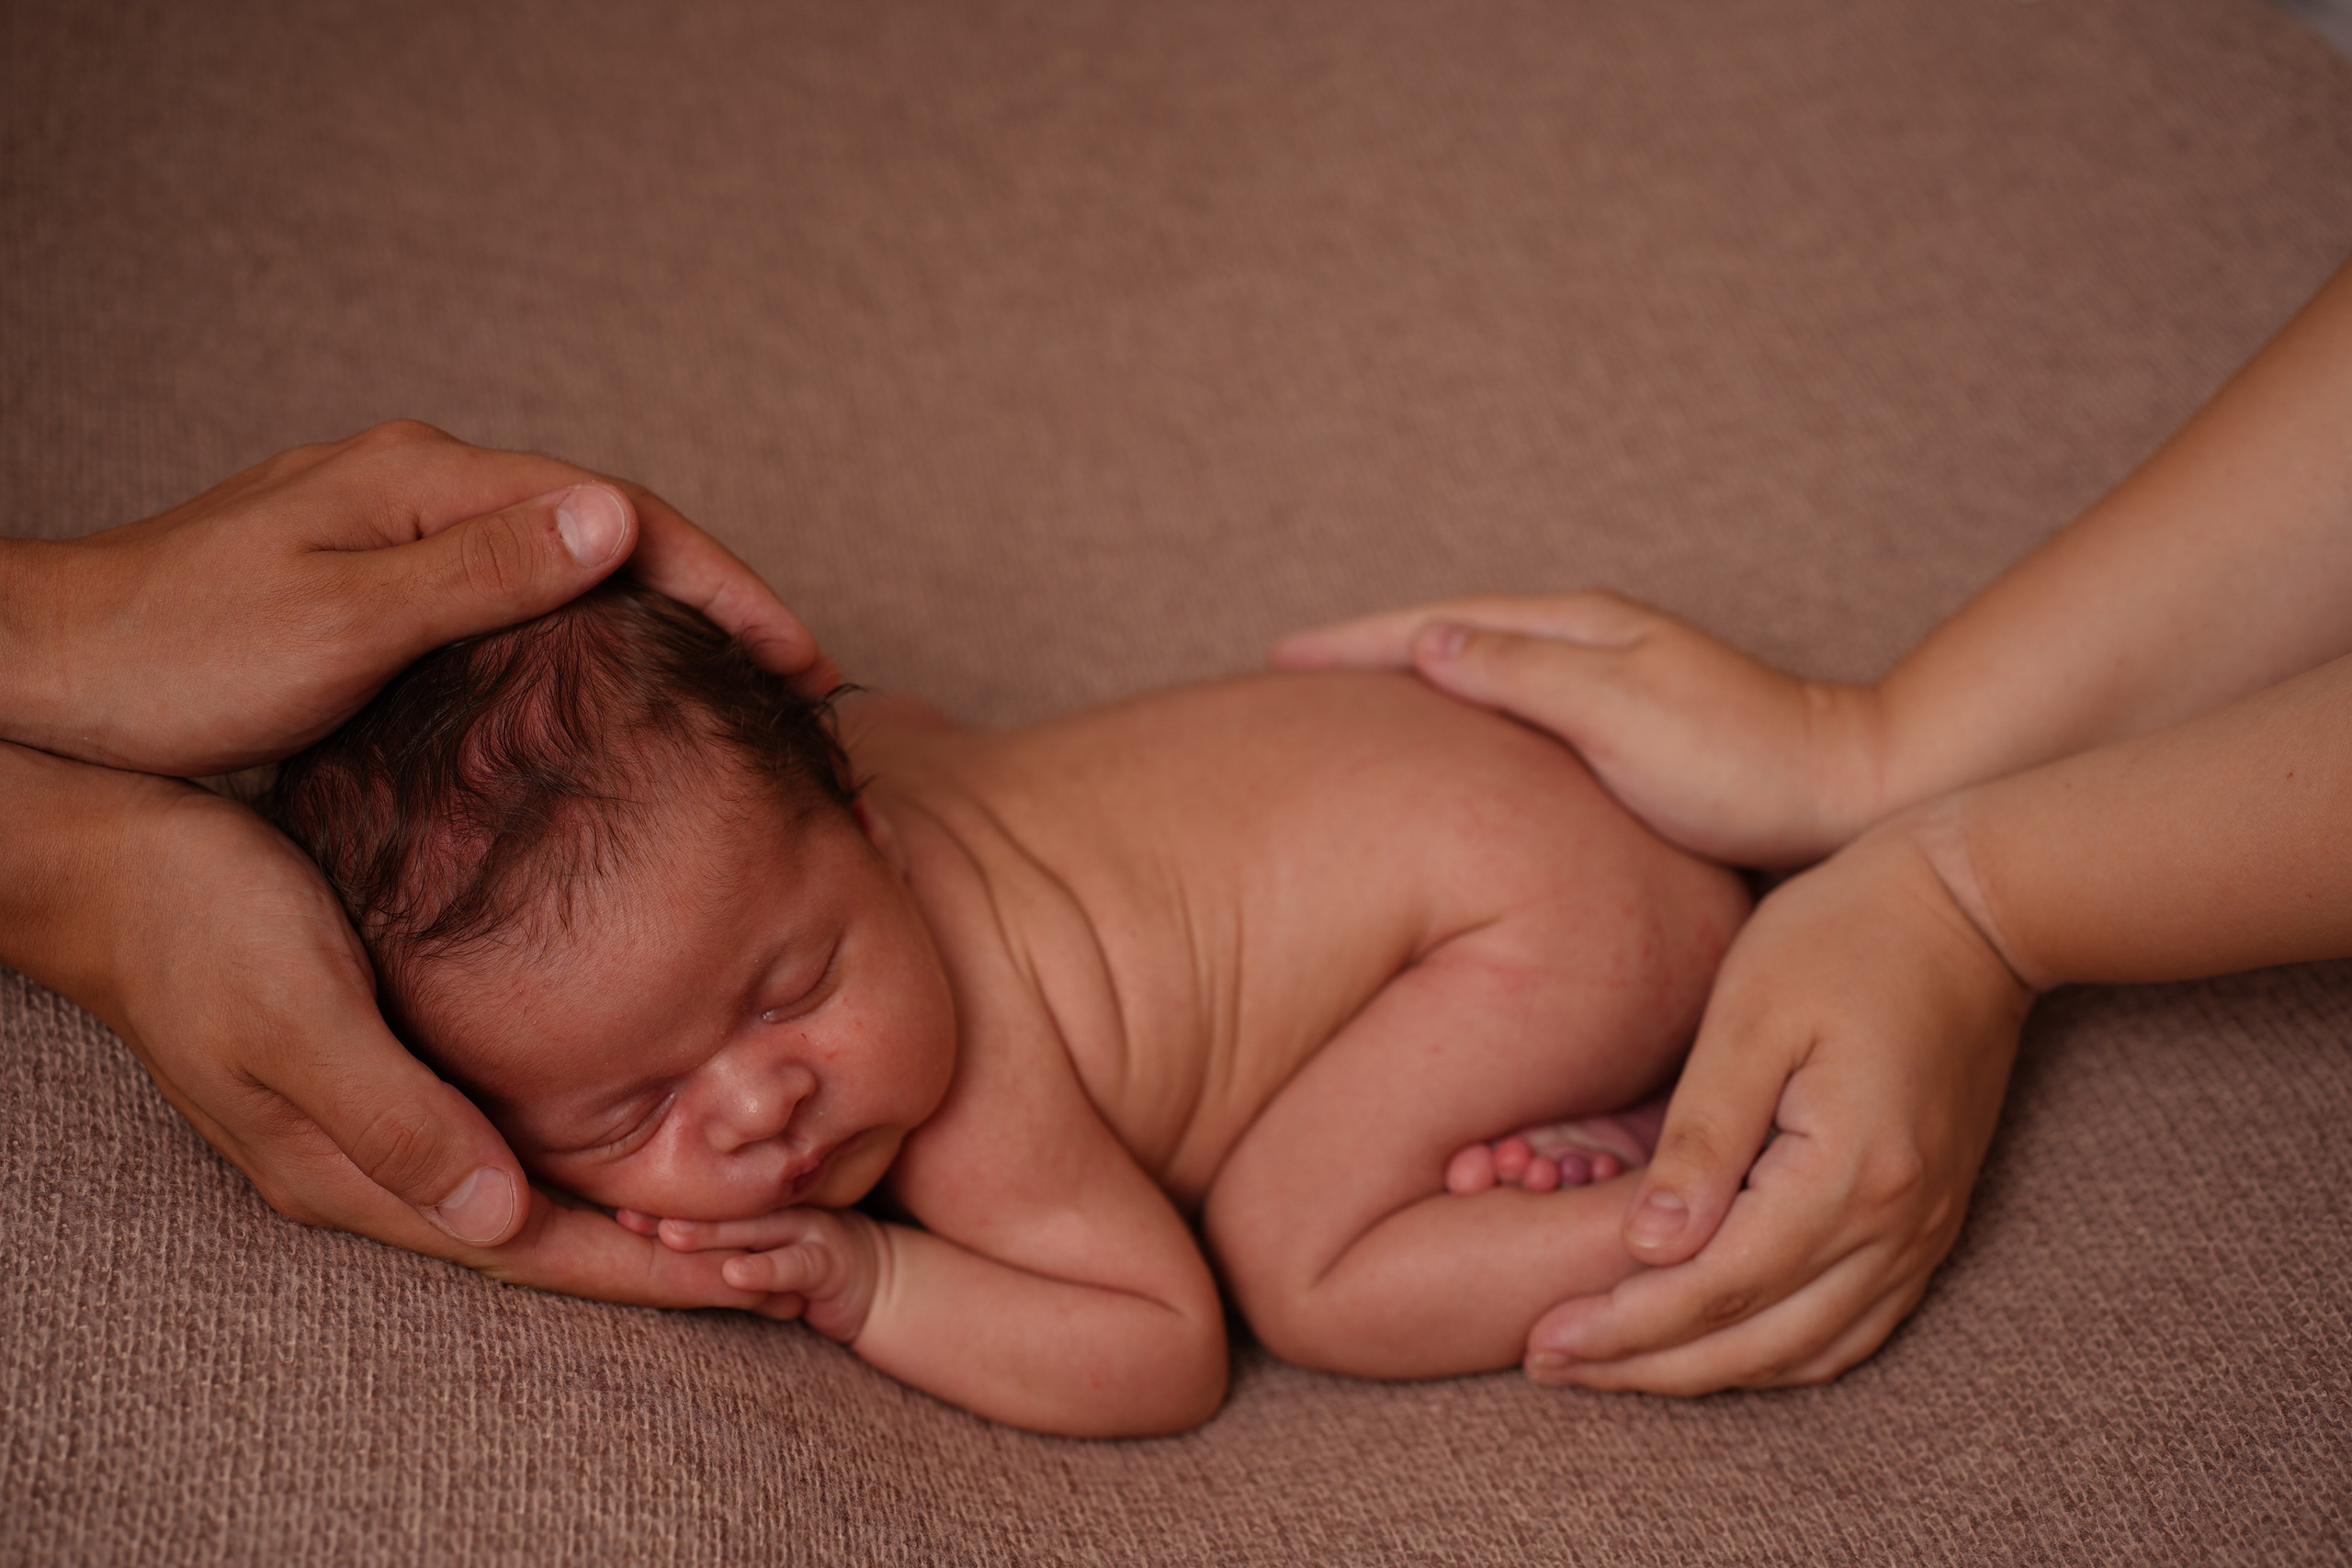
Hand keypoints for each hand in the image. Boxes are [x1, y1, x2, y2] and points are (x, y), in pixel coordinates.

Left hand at [1, 419, 835, 774]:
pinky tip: (613, 678)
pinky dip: (591, 631)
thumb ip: (481, 574)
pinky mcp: (375, 577)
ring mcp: (396, 529)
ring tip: (736, 680)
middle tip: (799, 676)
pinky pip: (516, 592)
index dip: (727, 584)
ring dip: (661, 614)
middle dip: (716, 594)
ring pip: (566, 561)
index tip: (803, 657)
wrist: (44, 673)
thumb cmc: (174, 655)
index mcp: (426, 482)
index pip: (620, 517)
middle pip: (608, 529)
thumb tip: (617, 523)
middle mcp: (421, 486)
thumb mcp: (340, 623)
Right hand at [39, 757, 783, 1308]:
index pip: (529, 1249)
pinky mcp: (390, 1063)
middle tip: (783, 1251)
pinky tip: (647, 1116)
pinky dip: (588, 1142)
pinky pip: (511, 1130)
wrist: (111, 861)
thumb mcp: (294, 1012)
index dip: (644, 1268)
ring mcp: (379, 1117)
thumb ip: (391, 1115)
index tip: (754, 1276)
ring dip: (632, 1203)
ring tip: (742, 1204)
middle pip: (544, 1235)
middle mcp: (371, 1161)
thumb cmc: (198, 921)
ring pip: (533, 1189)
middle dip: (659, 1252)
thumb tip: (498, 1214)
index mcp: (348, 1170)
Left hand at [631, 1207, 886, 1340]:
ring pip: (752, 1232)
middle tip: (623, 1213)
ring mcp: (804, 1232)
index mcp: (757, 1205)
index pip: (706, 1200)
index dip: (661, 1201)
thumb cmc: (805, 1263)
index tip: (610, 1203)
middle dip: (671, 1213)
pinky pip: (794, 1266)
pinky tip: (735, 1274)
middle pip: (719, 1209)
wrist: (875, 1283)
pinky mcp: (828, 1263)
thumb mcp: (762, 1246)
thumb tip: (654, 1236)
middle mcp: (778, 1210)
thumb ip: (720, 1237)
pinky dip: (764, 1270)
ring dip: (711, 1235)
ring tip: (669, 1237)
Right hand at [1273, 590, 1885, 866]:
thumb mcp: (1618, 713)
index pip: (1435, 622)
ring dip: (1413, 675)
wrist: (1845, 793)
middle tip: (1292, 668)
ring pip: (1482, 665)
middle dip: (1369, 648)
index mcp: (1576, 625)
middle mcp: (1587, 639)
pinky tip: (1451, 742)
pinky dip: (1463, 709)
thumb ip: (1521, 671)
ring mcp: (1608, 679)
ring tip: (1351, 701)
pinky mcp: (1626, 727)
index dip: (1353, 641)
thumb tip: (1425, 640)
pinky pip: (1514, 704)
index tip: (1278, 655)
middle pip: (1451, 630)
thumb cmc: (1740, 762)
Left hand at [1518, 812, 2031, 1392]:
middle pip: (1759, 1341)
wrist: (1977, 909)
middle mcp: (1898, 1226)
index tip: (1542, 1341)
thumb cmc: (1846, 936)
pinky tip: (1714, 1345)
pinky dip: (1778, 1353)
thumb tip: (1648, 1246)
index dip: (1625, 1326)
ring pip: (1809, 1352)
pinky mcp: (1930, 1220)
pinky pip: (1854, 1327)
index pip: (1718, 1287)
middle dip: (1647, 1365)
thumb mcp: (1752, 1016)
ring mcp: (1924, 1231)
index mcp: (1849, 1175)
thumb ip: (1702, 1137)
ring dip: (1708, 1372)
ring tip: (1612, 1365)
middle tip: (1550, 1365)